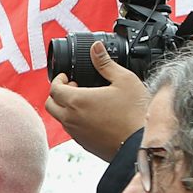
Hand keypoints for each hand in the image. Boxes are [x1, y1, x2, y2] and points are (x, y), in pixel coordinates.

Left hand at [44, 41, 146, 160]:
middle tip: (73, 87)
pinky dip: (73, 120)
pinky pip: (70, 130)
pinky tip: (91, 115)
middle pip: (50, 104)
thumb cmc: (135, 113)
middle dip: (57, 93)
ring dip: (65, 107)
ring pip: (59, 118)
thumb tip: (96, 48)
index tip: (66, 76)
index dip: (58, 79)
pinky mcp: (83, 144)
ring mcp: (75, 133)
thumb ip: (105, 63)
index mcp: (77, 101)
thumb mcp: (124, 80)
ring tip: (84, 100)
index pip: (54, 88)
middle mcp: (70, 119)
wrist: (141, 144)